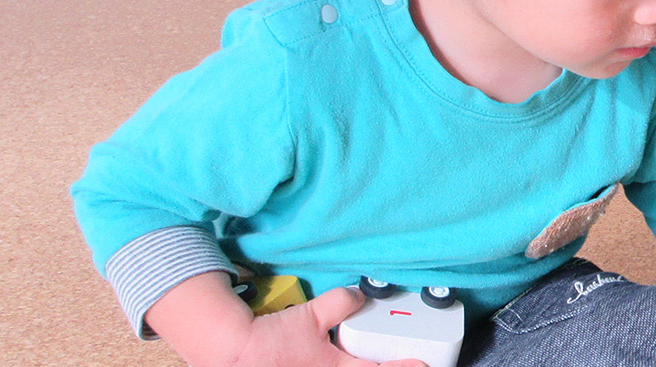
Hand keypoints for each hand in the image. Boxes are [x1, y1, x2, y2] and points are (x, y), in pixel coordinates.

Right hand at [220, 287, 426, 366]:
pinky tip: (337, 356)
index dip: (404, 366)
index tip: (422, 362)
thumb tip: (358, 295)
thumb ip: (340, 304)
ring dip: (363, 362)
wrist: (233, 352)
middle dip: (385, 363)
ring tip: (372, 354)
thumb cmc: (270, 341)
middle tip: (403, 357)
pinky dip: (343, 364)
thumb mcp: (310, 316)